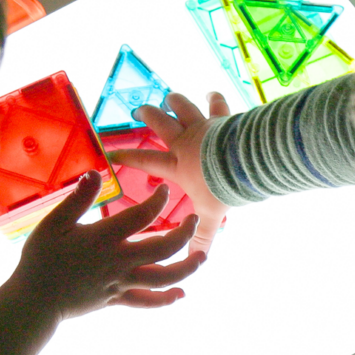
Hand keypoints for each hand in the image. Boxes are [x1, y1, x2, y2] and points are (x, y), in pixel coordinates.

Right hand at [11, 170, 205, 323]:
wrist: (34, 300)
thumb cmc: (41, 259)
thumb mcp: (53, 223)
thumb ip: (77, 199)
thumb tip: (95, 173)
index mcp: (105, 238)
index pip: (142, 215)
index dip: (158, 200)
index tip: (164, 190)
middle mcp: (119, 260)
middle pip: (164, 247)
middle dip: (184, 232)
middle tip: (193, 218)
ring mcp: (121, 282)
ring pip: (163, 277)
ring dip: (186, 267)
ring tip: (202, 257)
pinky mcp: (117, 300)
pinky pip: (147, 302)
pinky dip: (165, 300)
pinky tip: (180, 295)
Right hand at [106, 91, 231, 255]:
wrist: (243, 165)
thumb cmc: (222, 189)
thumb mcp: (211, 216)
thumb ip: (203, 236)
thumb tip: (199, 260)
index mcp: (177, 165)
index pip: (145, 160)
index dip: (126, 156)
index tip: (111, 152)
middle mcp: (185, 142)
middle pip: (160, 123)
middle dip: (148, 115)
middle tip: (140, 111)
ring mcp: (202, 127)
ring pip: (183, 108)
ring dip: (176, 102)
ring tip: (170, 98)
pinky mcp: (221, 119)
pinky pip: (217, 105)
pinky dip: (215, 99)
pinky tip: (212, 94)